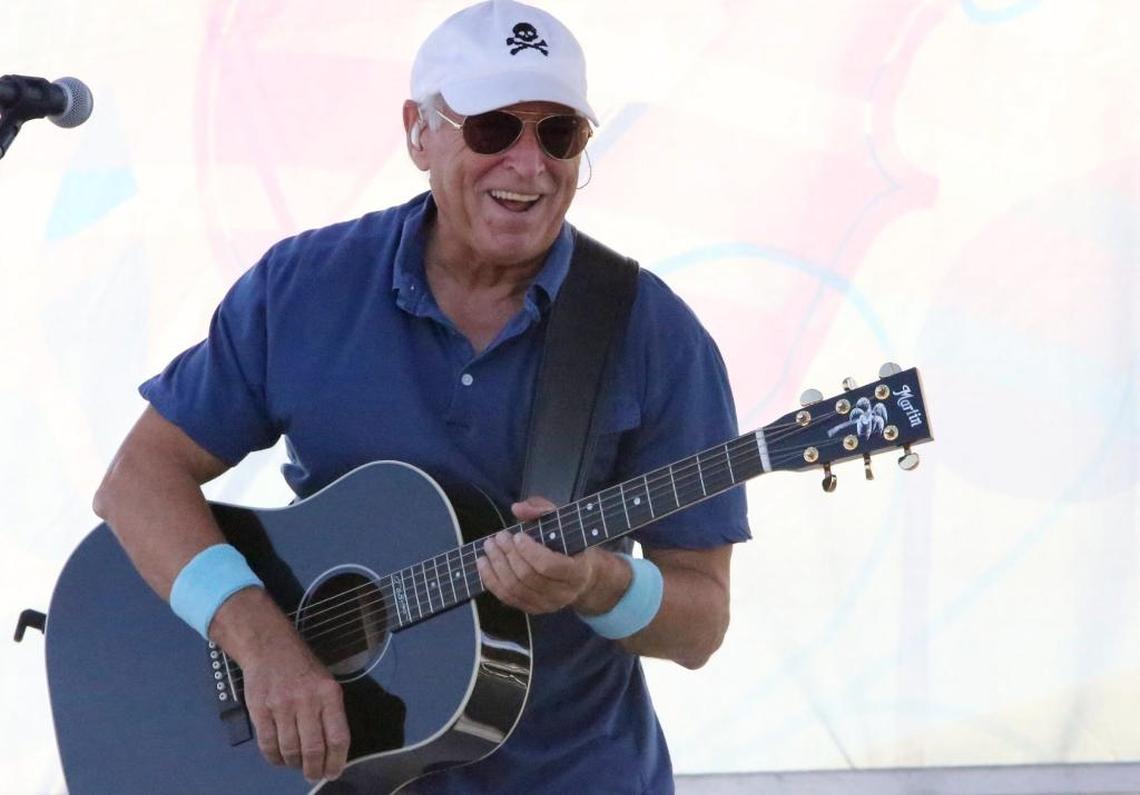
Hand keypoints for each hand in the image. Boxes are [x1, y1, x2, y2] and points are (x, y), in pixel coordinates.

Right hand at [212, 589, 350, 782]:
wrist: (269, 646)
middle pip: (313, 749)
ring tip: (296, 765)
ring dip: (294, 764)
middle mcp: (307, 701)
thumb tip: (332, 750)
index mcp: (329, 694)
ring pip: (290, 750)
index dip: (337, 761)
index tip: (333, 772)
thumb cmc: (302, 667)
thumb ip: (330, 713)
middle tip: (313, 775)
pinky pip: (268, 744)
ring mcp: (281, 706)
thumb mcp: (326, 683)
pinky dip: (274, 758)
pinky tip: (279, 757)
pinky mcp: (260, 710)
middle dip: (314, 770)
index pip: (338, 737)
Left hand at [476, 496, 628, 614]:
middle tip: (499, 537)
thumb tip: (517, 509)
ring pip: (515, 589)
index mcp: (577, 572)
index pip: (549, 566)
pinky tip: (483, 564)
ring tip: (489, 547)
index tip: (517, 535)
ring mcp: (547, 605)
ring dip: (496, 566)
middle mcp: (564, 594)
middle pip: (528, 577)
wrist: (581, 576)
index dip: (529, 551)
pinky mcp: (533, 609)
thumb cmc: (569, 544)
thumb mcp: (563, 522)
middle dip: (508, 554)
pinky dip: (491, 580)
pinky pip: (507, 598)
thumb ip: (541, 509)